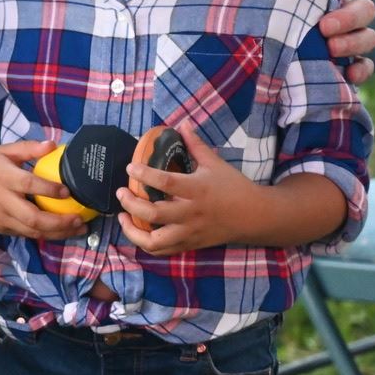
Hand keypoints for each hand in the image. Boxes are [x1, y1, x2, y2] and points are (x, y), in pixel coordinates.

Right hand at [0, 141, 90, 240]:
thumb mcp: (5, 150)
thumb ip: (28, 148)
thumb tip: (52, 144)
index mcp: (3, 176)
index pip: (27, 184)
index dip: (48, 189)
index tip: (67, 191)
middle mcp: (2, 200)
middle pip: (31, 217)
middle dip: (58, 222)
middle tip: (79, 219)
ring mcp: (1, 217)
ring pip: (31, 231)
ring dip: (57, 233)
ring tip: (78, 228)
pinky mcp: (2, 228)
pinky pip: (26, 234)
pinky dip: (46, 235)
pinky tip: (62, 231)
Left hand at [114, 125, 258, 254]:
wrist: (254, 216)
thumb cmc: (233, 187)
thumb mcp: (215, 163)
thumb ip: (195, 144)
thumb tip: (182, 123)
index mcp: (196, 190)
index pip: (165, 182)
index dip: (144, 174)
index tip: (130, 167)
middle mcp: (190, 213)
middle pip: (153, 214)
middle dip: (131, 203)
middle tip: (120, 192)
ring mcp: (189, 232)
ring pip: (154, 241)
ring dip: (132, 230)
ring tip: (123, 216)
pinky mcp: (189, 244)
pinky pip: (162, 250)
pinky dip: (146, 244)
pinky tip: (137, 231)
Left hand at [251, 0, 374, 82]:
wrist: (256, 51)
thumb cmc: (267, 4)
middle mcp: (340, 10)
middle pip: (365, 7)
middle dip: (350, 14)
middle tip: (324, 25)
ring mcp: (346, 39)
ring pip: (369, 37)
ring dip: (355, 41)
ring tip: (330, 48)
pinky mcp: (344, 67)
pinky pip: (365, 68)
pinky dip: (361, 71)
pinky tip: (347, 75)